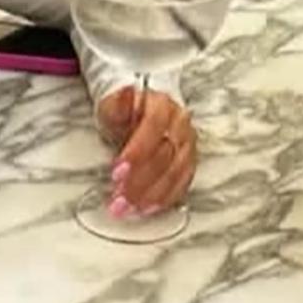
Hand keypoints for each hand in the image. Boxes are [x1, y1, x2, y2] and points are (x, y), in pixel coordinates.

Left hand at [96, 86, 195, 216]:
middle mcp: (180, 125)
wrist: (142, 110)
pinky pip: (182, 183)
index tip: (117, 171)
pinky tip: (147, 209)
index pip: (154, 127)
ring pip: (176, 173)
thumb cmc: (126, 109)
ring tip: (129, 209)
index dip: (136, 152)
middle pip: (165, 155)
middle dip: (140, 180)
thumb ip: (117, 102)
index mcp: (163, 105)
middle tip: (119, 199)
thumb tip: (124, 93)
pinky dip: (164, 199)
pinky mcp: (188, 163)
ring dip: (151, 195)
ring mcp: (187, 145)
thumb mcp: (113, 102)